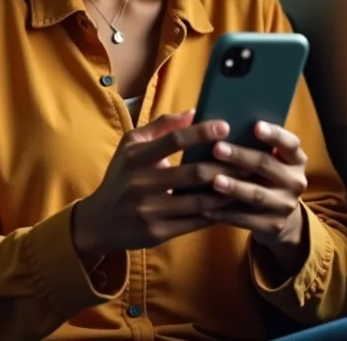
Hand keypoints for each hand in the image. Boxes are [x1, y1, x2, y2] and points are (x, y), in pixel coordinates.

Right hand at [72, 111, 237, 259]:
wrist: (99, 221)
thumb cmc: (121, 176)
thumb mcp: (131, 145)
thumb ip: (161, 126)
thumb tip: (192, 112)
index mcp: (136, 157)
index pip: (174, 141)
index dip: (201, 132)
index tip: (225, 126)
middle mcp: (141, 183)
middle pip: (192, 172)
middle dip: (223, 165)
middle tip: (247, 158)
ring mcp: (150, 210)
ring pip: (198, 200)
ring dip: (226, 191)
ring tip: (246, 181)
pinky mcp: (158, 233)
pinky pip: (194, 222)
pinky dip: (216, 213)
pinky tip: (231, 204)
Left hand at [203, 122, 307, 257]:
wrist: (276, 213)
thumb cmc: (263, 173)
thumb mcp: (267, 157)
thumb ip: (251, 141)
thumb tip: (218, 123)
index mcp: (296, 159)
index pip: (290, 143)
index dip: (274, 134)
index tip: (255, 126)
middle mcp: (296, 181)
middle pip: (267, 165)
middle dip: (241, 156)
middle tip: (217, 148)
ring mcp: (286, 205)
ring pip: (257, 194)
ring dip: (234, 187)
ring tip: (214, 180)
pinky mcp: (274, 225)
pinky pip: (246, 219)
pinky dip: (225, 213)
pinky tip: (206, 207)